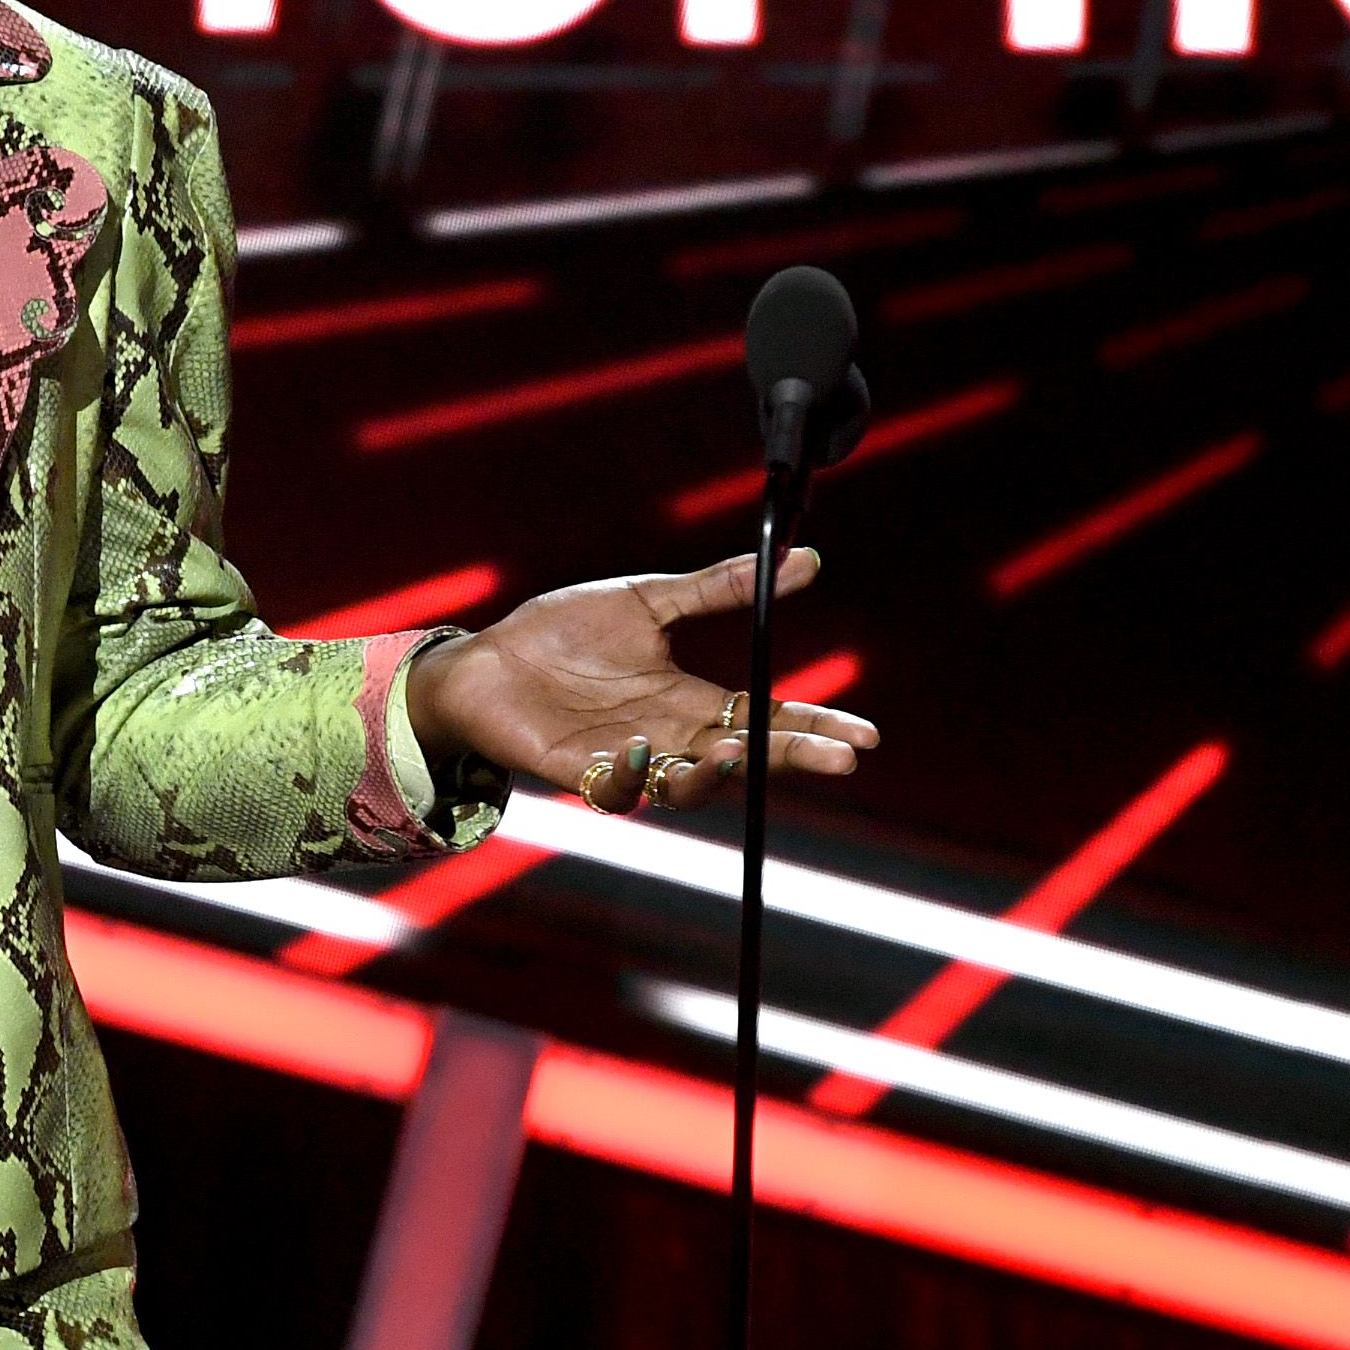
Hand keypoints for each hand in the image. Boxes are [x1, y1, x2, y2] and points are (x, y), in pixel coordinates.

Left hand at [403, 547, 877, 813]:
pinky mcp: (578, 772)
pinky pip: (615, 789)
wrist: (485, 658)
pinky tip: (637, 750)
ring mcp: (627, 759)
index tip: (864, 734)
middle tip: (840, 758)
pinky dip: (630, 776)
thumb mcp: (647, 600)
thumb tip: (807, 560)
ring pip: (687, 786)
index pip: (766, 719)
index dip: (813, 728)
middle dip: (792, 757)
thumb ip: (719, 588)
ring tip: (736, 751)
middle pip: (745, 757)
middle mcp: (669, 736)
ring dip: (714, 775)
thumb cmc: (563, 632)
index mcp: (690, 699)